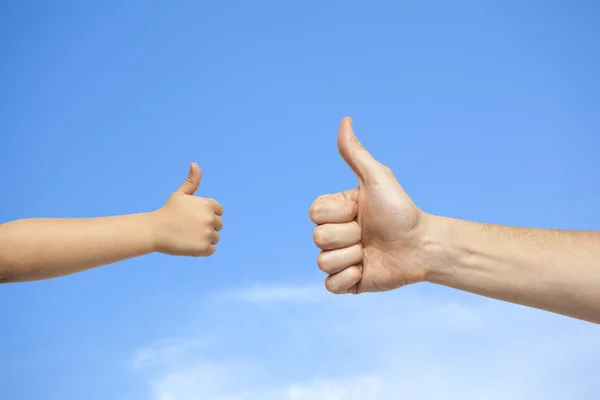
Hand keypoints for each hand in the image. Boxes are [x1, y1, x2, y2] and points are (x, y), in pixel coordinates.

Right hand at [152, 163, 223, 256]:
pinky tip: (189, 245)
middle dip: (206, 227)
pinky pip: (211, 250)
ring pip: (215, 238)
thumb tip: (194, 164)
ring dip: (205, 239)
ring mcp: (208, 233)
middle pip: (218, 225)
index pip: (219, 211)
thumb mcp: (180, 194)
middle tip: (189, 228)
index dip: (207, 215)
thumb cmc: (167, 211)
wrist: (155, 230)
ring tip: (188, 236)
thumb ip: (192, 181)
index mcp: (208, 204)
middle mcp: (210, 218)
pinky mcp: (204, 248)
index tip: (193, 218)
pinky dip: (202, 250)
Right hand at [309, 117, 428, 293]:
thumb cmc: (401, 210)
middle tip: (370, 234)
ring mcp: (339, 259)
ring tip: (371, 252)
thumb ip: (355, 153)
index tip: (361, 210)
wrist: (422, 245)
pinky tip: (367, 270)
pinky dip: (349, 279)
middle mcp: (334, 234)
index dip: (339, 214)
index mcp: (335, 211)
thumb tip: (345, 120)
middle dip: (349, 236)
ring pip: (323, 262)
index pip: (314, 214)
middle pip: (318, 238)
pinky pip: (330, 285)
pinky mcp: (347, 283)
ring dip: (352, 257)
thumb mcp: (377, 179)